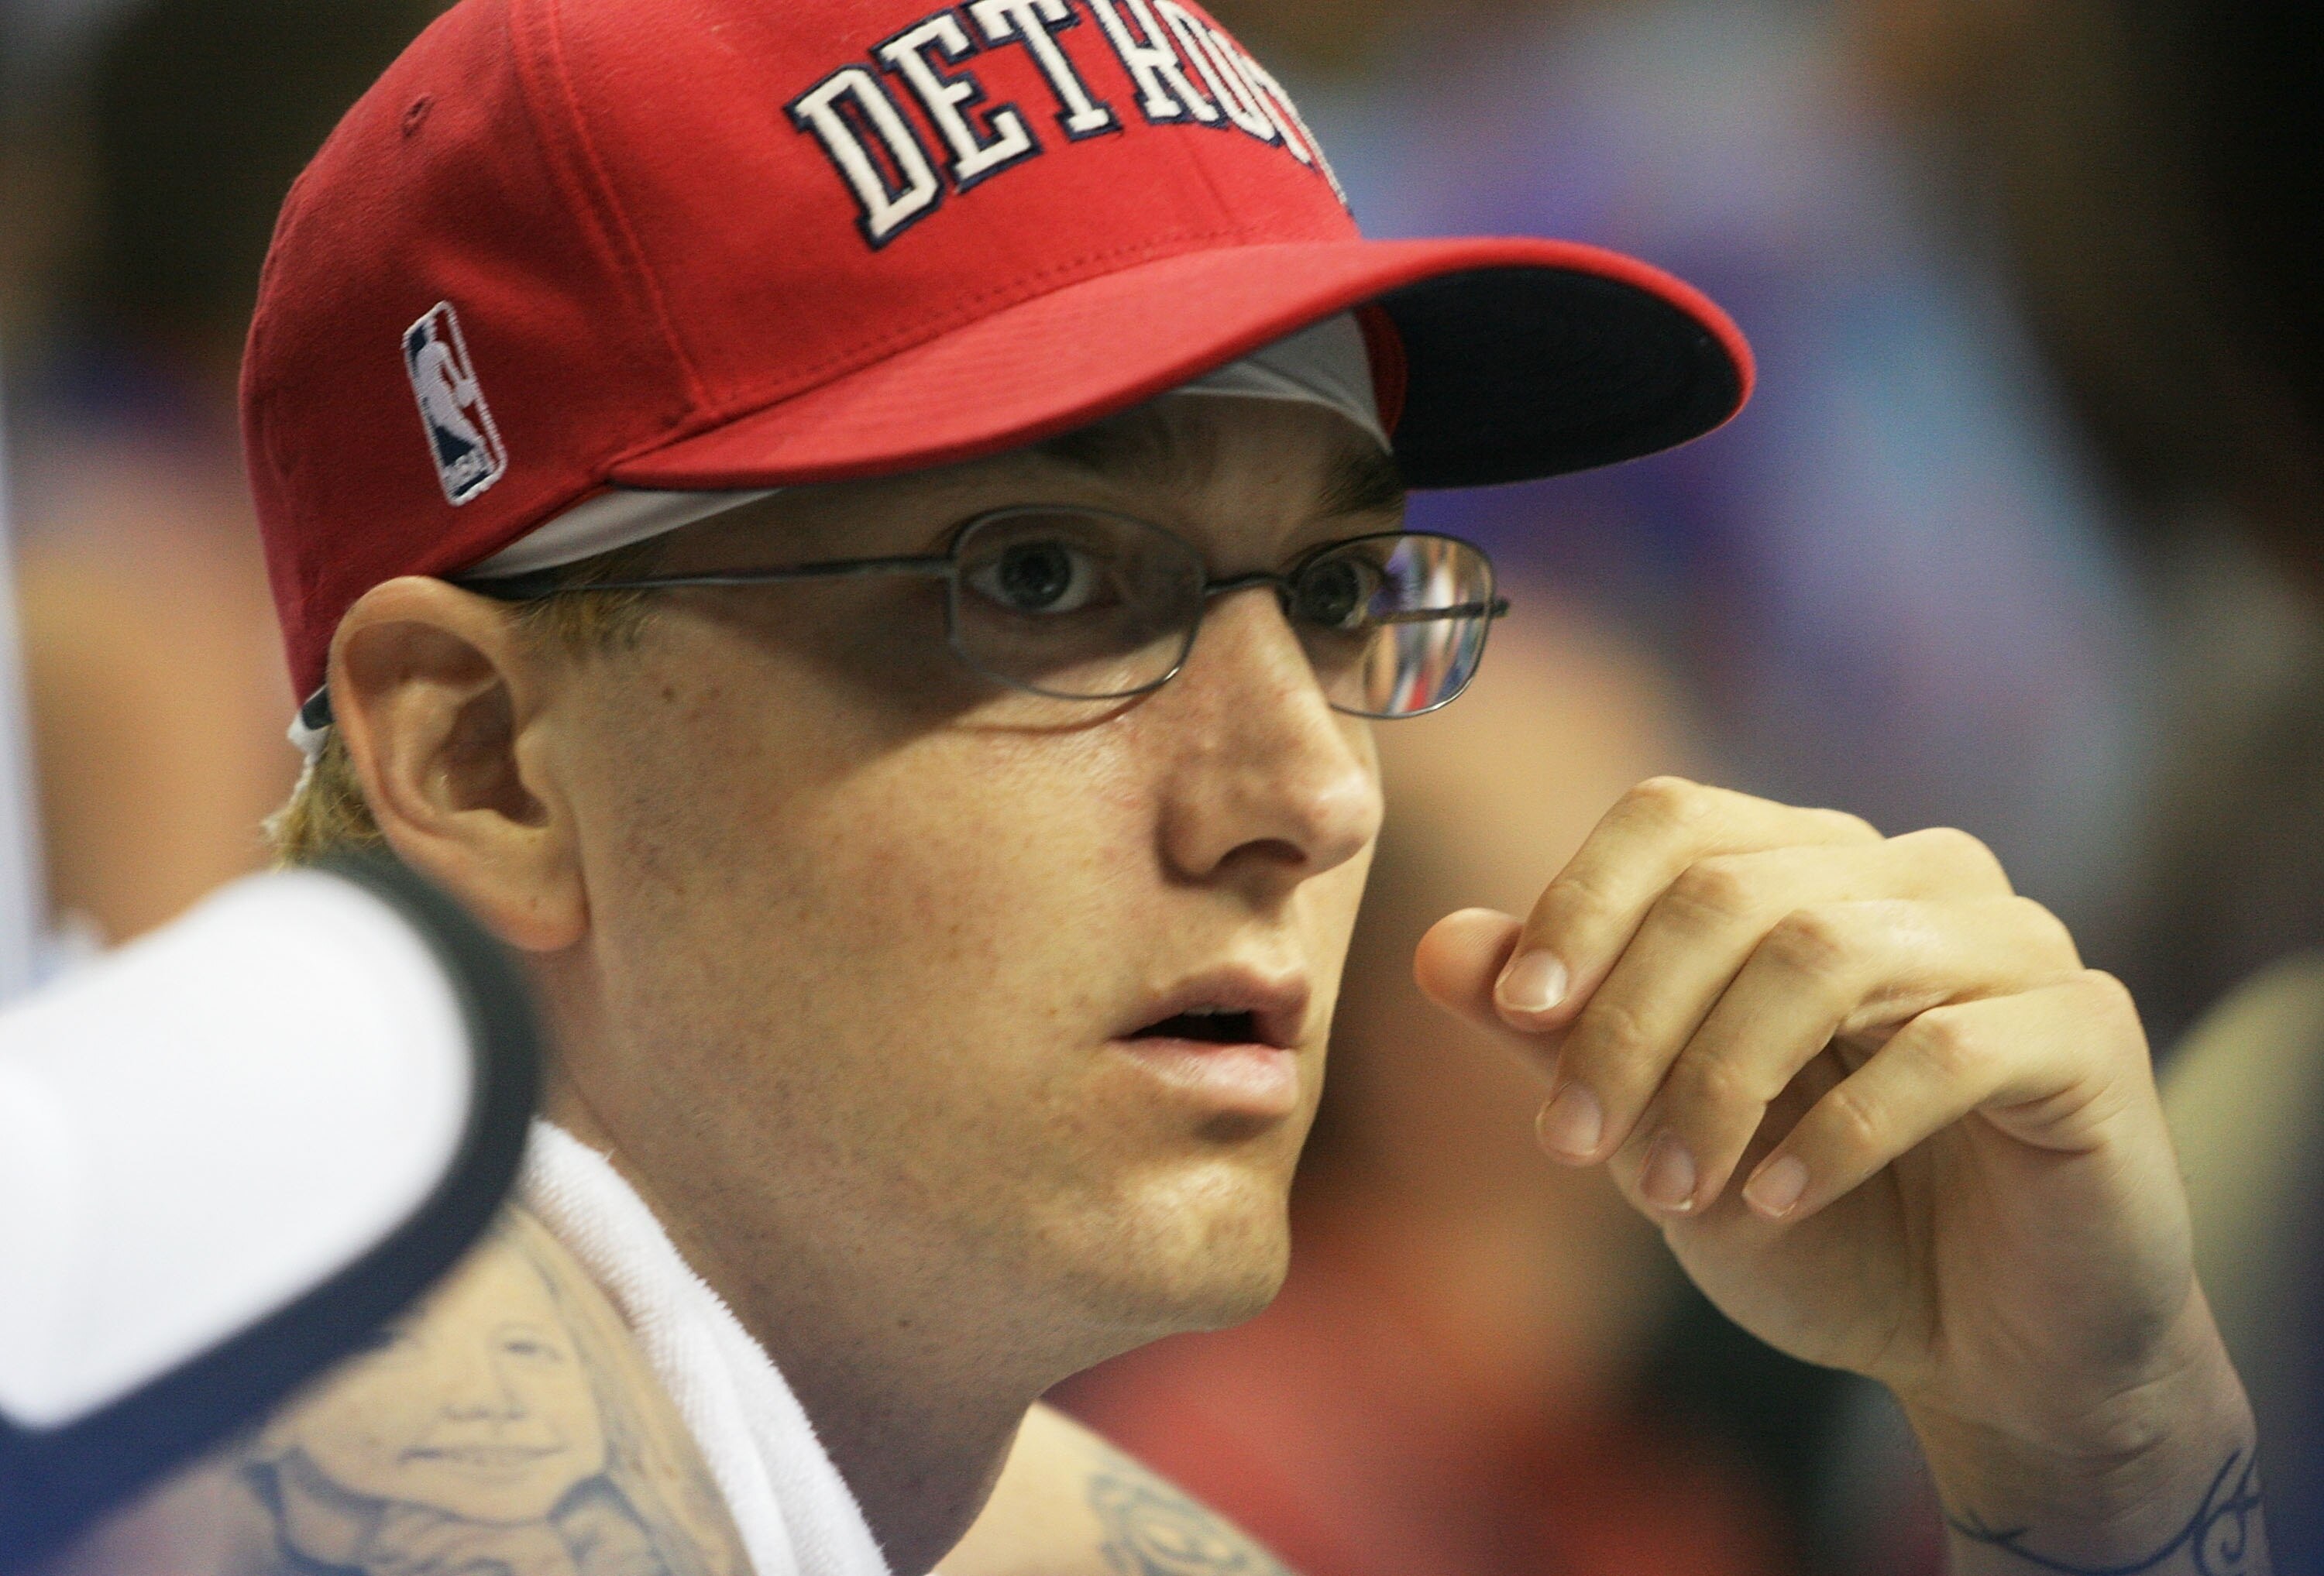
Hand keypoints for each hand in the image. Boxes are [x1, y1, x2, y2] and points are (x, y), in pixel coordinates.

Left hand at [1413, 778, 2264, 1570]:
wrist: (1987, 1354)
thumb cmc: (1818, 1227)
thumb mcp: (1657, 1132)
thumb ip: (1560, 1037)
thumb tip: (1440, 945)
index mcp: (1809, 867)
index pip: (1675, 816)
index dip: (1582, 901)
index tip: (1516, 1015)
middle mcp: (1915, 874)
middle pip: (1732, 887)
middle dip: (1630, 1021)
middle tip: (1574, 1145)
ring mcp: (2013, 940)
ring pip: (1826, 953)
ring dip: (1718, 1082)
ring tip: (1665, 1194)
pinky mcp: (2086, 1030)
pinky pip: (1947, 1047)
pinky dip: (1837, 1130)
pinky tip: (1776, 1203)